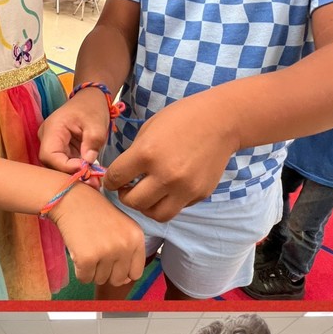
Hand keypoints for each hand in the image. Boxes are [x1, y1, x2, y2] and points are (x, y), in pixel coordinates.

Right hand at [39, 87, 109, 173]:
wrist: (90, 99)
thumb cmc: (92, 107)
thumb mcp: (97, 123)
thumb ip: (93, 141)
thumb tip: (88, 162)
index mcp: (52, 129)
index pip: (50, 155)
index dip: (65, 166)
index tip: (85, 170)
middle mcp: (47, 139)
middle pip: (52, 164)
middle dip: (71, 175)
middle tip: (92, 182)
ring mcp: (52, 145)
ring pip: (58, 167)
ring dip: (75, 175)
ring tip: (94, 181)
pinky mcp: (61, 151)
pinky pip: (65, 164)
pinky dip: (77, 171)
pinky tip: (91, 177)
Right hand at [50, 185, 145, 285]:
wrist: (70, 199)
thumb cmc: (94, 213)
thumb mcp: (121, 228)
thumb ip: (127, 253)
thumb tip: (123, 281)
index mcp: (136, 238)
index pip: (136, 273)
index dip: (122, 271)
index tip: (111, 262)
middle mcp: (125, 246)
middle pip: (118, 280)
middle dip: (105, 273)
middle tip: (96, 255)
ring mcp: (106, 252)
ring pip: (100, 280)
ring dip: (91, 271)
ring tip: (87, 250)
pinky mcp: (87, 258)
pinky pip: (84, 278)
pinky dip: (79, 271)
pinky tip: (78, 253)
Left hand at [102, 93, 238, 221]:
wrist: (222, 120)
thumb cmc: (182, 119)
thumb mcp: (149, 130)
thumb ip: (133, 155)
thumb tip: (120, 176)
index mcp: (147, 154)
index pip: (115, 179)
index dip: (110, 181)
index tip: (113, 180)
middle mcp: (165, 175)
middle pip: (133, 202)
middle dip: (126, 196)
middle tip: (128, 188)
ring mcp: (185, 188)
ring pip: (156, 214)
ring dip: (147, 207)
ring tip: (147, 195)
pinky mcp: (200, 194)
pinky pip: (177, 207)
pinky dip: (169, 202)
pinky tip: (169, 188)